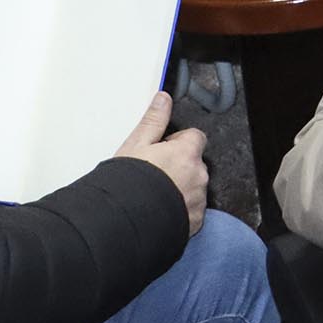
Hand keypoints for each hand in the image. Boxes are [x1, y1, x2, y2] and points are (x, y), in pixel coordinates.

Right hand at [115, 92, 207, 235]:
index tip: (162, 149)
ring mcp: (199, 199)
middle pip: (195, 163)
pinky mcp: (195, 221)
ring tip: (155, 194)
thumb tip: (163, 100)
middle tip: (155, 174)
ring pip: (194, 187)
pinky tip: (160, 210)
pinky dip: (181, 209)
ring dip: (181, 188)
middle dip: (180, 165)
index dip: (177, 142)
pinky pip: (193, 210)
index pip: (195, 137)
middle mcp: (198, 175)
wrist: (124, 223)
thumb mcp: (136, 146)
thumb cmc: (128, 185)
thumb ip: (154, 120)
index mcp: (187, 153)